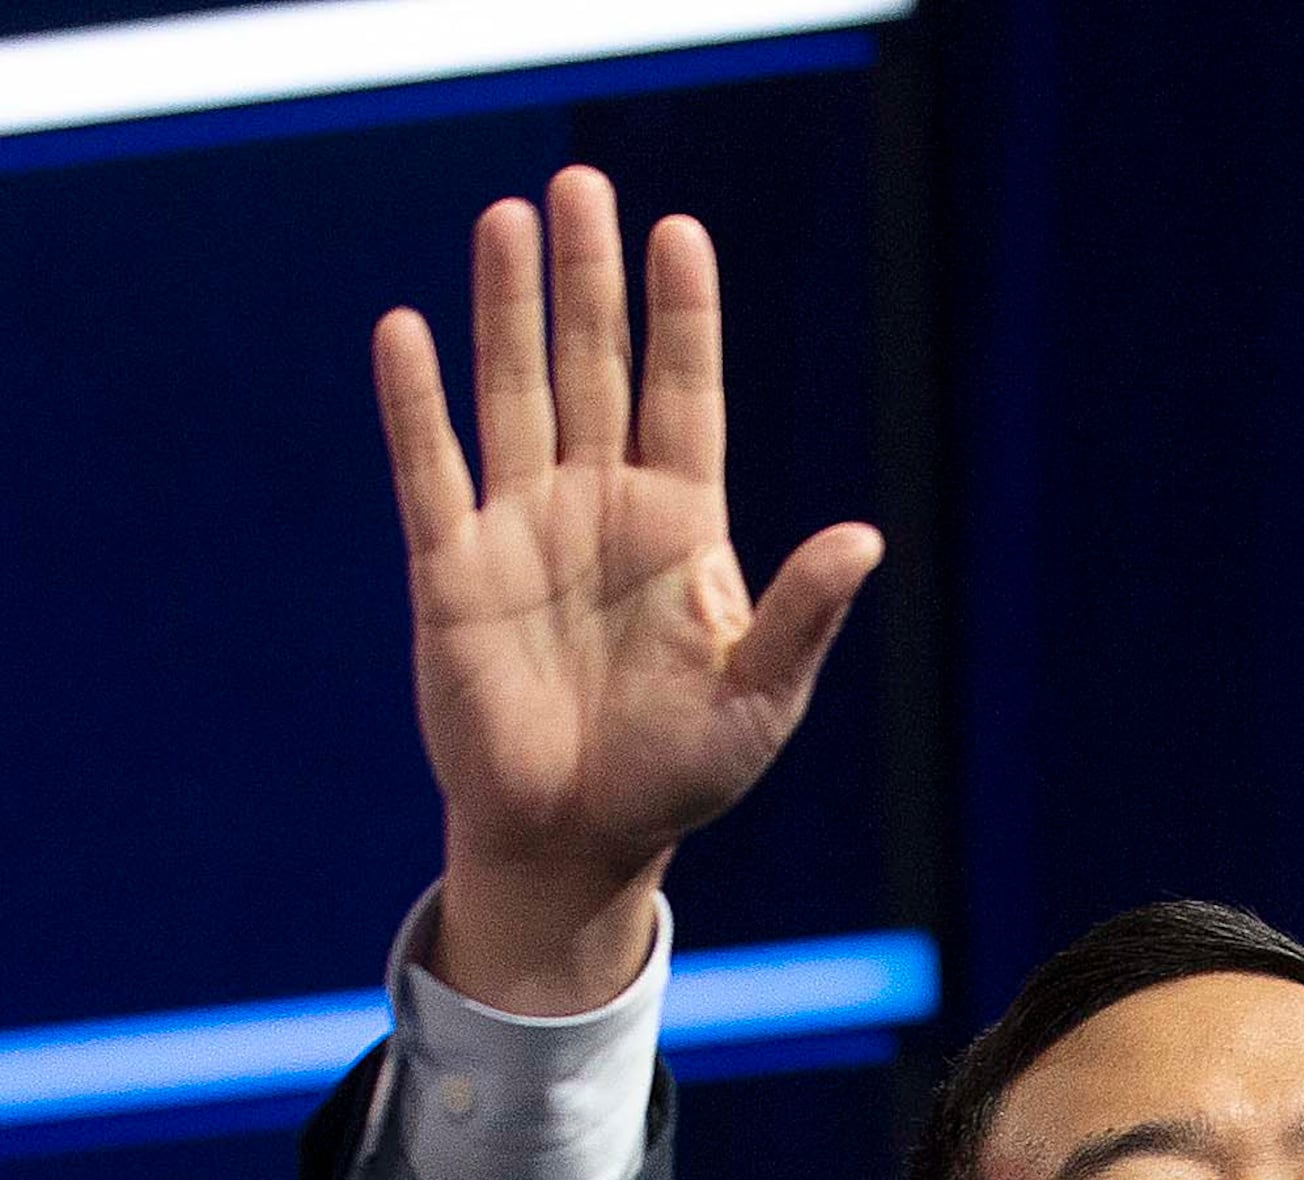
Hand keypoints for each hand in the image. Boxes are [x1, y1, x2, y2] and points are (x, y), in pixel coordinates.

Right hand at [373, 168, 880, 1010]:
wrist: (580, 840)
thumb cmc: (681, 775)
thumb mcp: (760, 699)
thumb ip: (802, 614)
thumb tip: (866, 540)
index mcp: (681, 530)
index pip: (684, 397)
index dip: (681, 317)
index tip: (679, 232)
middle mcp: (599, 509)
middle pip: (595, 369)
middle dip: (589, 281)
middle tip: (581, 187)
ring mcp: (523, 530)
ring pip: (515, 393)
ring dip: (508, 309)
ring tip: (509, 219)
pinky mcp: (454, 570)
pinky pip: (432, 470)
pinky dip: (418, 405)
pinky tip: (408, 331)